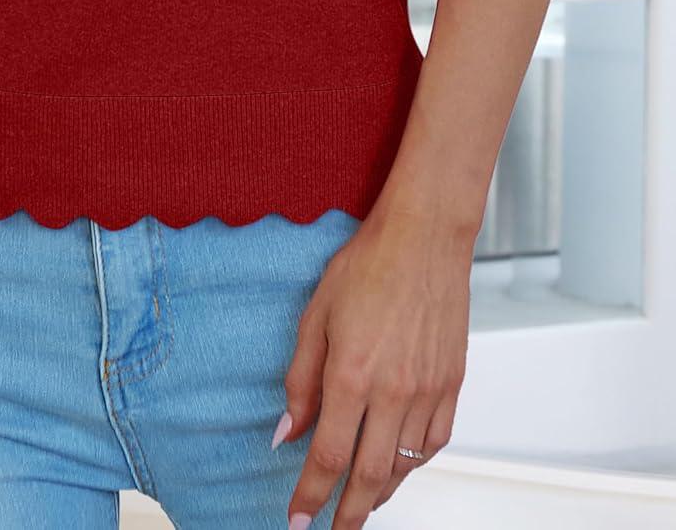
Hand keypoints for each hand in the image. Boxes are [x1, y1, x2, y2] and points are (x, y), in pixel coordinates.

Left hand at [276, 201, 473, 527]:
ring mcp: (428, 391)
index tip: (297, 521)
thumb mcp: (315, 316)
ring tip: (361, 506)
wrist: (424, 237)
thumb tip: (286, 433)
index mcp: (352, 374)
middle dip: (347, 514)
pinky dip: (416, 465)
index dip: (311, 496)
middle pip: (369, 476)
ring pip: (405, 467)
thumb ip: (300, 380)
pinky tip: (401, 467)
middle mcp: (393, 392)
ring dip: (381, 494)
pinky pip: (435, 442)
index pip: (327, 457)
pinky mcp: (452, 383)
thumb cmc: (366, 266)